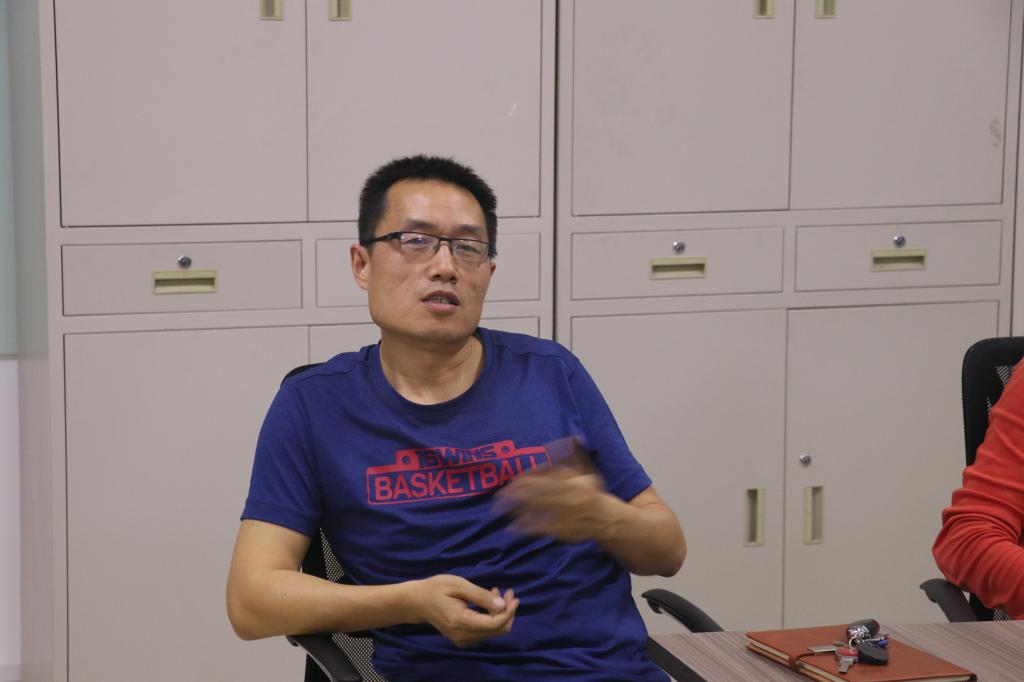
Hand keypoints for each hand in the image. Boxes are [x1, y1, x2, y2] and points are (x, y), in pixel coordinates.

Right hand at [407, 575, 518, 647]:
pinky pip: (486, 632)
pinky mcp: (463, 639)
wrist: (418, 602)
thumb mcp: (458, 585)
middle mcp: (463, 636)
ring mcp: (463, 640)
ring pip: (494, 632)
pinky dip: (493, 618)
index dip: (509, 611)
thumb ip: (481, 595)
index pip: (494, 623)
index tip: (514, 595)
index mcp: (461, 622)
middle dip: (507, 611)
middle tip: (507, 592)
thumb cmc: (436, 589)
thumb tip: (502, 604)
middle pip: (497, 630)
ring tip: (496, 592)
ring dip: (500, 613)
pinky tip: (488, 603)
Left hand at [494, 465, 614, 543]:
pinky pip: (542, 530)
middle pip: (539, 497)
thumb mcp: (584, 471)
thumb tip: (558, 443)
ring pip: (539, 514)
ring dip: (518, 512)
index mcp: (573, 485)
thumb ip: (569, 458)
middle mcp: (569, 501)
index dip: (529, 481)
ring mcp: (565, 518)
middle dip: (518, 496)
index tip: (513, 480)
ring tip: (501, 509)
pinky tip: (513, 527)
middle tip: (500, 495)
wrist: (604, 518)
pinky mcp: (563, 532)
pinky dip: (527, 528)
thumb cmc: (590, 491)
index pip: (547, 481)